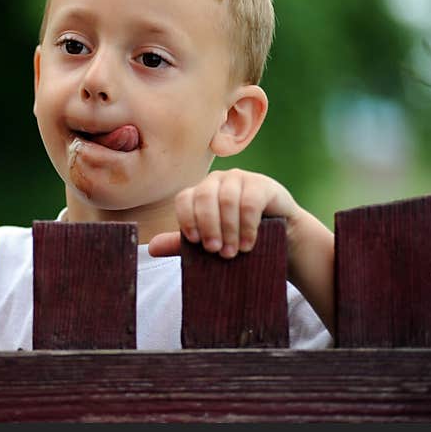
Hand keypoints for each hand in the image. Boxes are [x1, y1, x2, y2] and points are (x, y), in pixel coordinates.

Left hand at [148, 168, 298, 258]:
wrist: (280, 236)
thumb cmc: (236, 237)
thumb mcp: (208, 241)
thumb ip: (180, 243)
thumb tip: (151, 249)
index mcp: (199, 192)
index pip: (184, 199)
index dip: (186, 220)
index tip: (195, 242)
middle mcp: (216, 181)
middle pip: (204, 198)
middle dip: (208, 227)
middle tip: (216, 252)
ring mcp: (239, 179)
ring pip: (227, 200)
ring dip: (229, 229)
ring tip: (233, 252)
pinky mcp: (262, 185)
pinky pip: (250, 202)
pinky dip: (248, 225)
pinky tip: (248, 243)